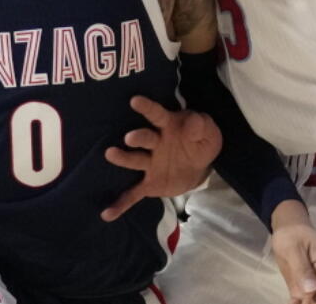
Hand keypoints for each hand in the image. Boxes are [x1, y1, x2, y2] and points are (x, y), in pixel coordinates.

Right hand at [100, 95, 221, 221]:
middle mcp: (154, 143)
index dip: (147, 108)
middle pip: (144, 139)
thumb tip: (192, 124)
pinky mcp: (149, 183)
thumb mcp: (208, 132)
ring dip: (123, 159)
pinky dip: (121, 204)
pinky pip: (134, 194)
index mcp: (168, 127)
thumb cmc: (200, 141)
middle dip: (137, 138)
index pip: (157, 115)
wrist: (199, 167)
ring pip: (135, 161)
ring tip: (110, 155)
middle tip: (130, 138)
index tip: (135, 101)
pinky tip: (107, 214)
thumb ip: (201, 126)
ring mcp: (150, 164)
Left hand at [270, 201, 315, 303]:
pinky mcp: (307, 282)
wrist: (288, 225)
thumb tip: (311, 289)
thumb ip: (302, 268)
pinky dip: (300, 301)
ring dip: (309, 303)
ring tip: (295, 303)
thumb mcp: (292, 248)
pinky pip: (306, 296)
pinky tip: (292, 302)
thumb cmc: (291, 233)